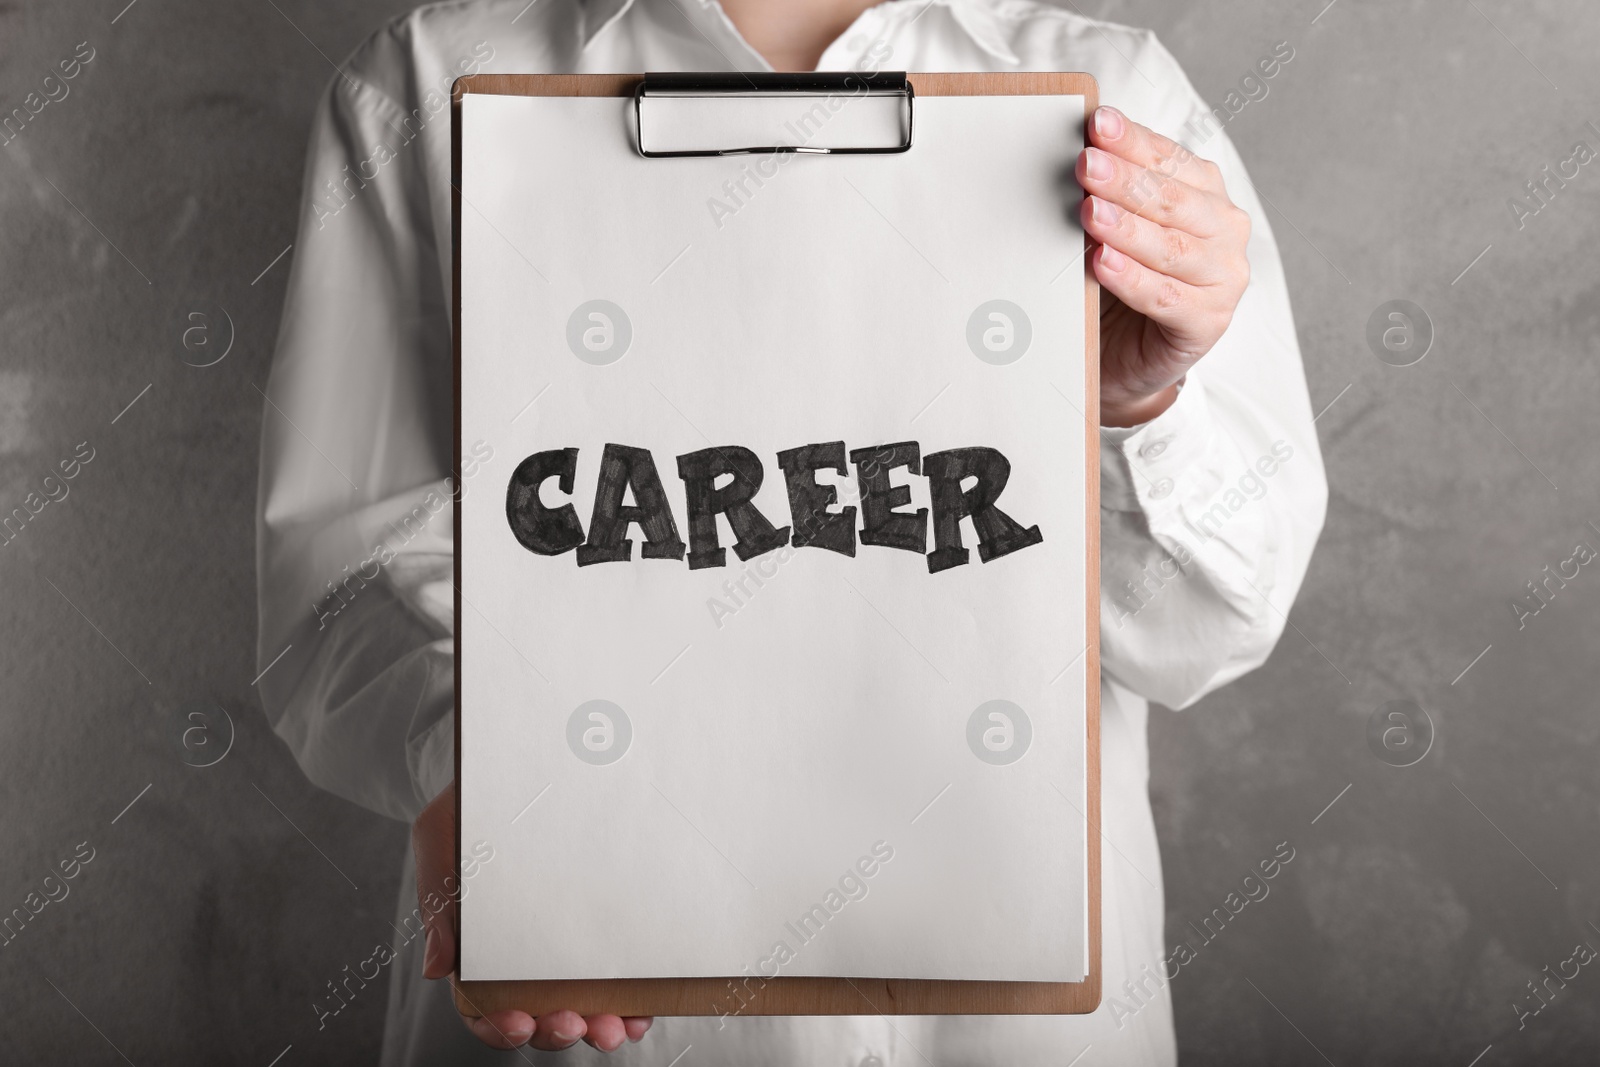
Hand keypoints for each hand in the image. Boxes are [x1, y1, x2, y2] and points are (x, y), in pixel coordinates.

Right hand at [413, 783, 652, 1051]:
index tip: (519, 1021)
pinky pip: (622, 977)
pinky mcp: (606, 925)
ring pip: (583, 1006)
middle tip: (574, 1024)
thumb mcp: (442, 836)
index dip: (497, 1026)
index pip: (482, 1005)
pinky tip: (641, 1011)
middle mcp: (526, 952)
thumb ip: (438, 897)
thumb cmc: (473, 799)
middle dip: (556, 1031)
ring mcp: (570, 943)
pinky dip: (632, 1002)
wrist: (524, 759)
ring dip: (599, 1027)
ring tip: (614, 1029)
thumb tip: (437, 969)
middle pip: (538, 1016)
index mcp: (479, 944)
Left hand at [1078, 106, 1251, 426]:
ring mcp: (1223, 278)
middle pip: (1172, 200)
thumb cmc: (1121, 282)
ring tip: (1089, 213)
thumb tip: (1079, 155)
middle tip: (1086, 165)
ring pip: (1170, 248)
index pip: (1170, 160)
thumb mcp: (1116, 230)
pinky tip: (1103, 263)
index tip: (1097, 124)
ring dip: (1127, 228)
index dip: (1133, 141)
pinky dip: (1131, 279)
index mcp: (1206, 194)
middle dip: (1125, 180)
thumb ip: (1109, 194)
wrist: (1128, 355)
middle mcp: (1224, 230)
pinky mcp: (1208, 322)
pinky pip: (1165, 297)